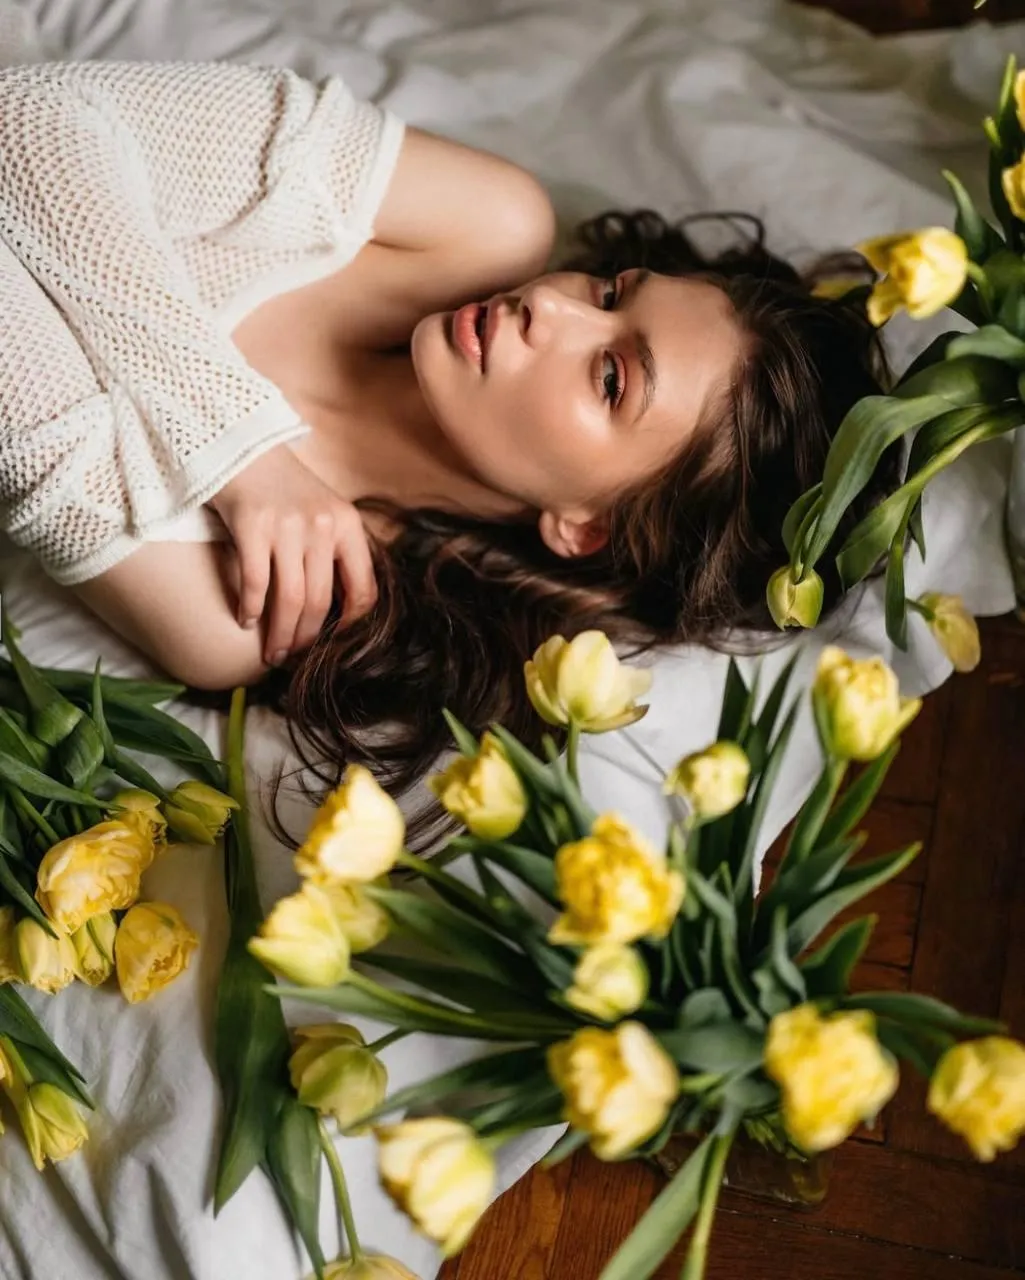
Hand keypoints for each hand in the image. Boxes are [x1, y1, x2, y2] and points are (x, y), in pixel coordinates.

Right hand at [209, 444, 377, 663]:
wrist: (242, 448)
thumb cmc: (284, 490)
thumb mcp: (324, 513)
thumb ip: (336, 553)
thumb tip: (340, 612)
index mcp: (349, 526)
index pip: (363, 590)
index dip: (352, 626)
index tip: (335, 645)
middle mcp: (323, 525)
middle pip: (321, 602)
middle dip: (307, 639)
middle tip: (293, 658)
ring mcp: (288, 525)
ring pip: (290, 599)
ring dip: (280, 633)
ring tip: (272, 652)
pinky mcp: (253, 525)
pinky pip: (256, 583)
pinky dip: (250, 609)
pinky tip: (245, 621)